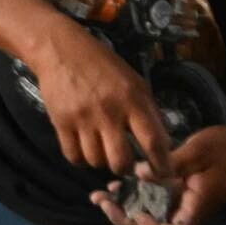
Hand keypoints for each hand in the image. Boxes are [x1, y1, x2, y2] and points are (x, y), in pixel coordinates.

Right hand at [27, 25, 174, 179]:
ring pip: (96, 161)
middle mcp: (108, 111)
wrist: (61, 50)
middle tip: (126, 163)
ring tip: (103, 151)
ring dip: (102, 162)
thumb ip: (149, 111)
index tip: (164, 174)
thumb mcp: (134, 81)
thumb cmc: (102, 64)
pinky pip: (73, 156)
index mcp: (131, 100)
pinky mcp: (60, 122)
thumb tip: (163, 143)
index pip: (152, 141)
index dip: (161, 164)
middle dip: (127, 169)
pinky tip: (85, 148)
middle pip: (121, 160)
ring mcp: (82, 118)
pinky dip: (81, 159)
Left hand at [90, 125, 225, 224]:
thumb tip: (138, 174)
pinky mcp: (179, 194)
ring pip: (151, 217)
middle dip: (126, 220)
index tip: (138, 214)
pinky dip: (134, 197)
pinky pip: (154, 202)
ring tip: (99, 197)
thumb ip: (169, 165)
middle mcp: (189, 210)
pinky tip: (114, 186)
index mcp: (198, 206)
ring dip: (125, 209)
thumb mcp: (197, 152)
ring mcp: (183, 203)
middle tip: (101, 202)